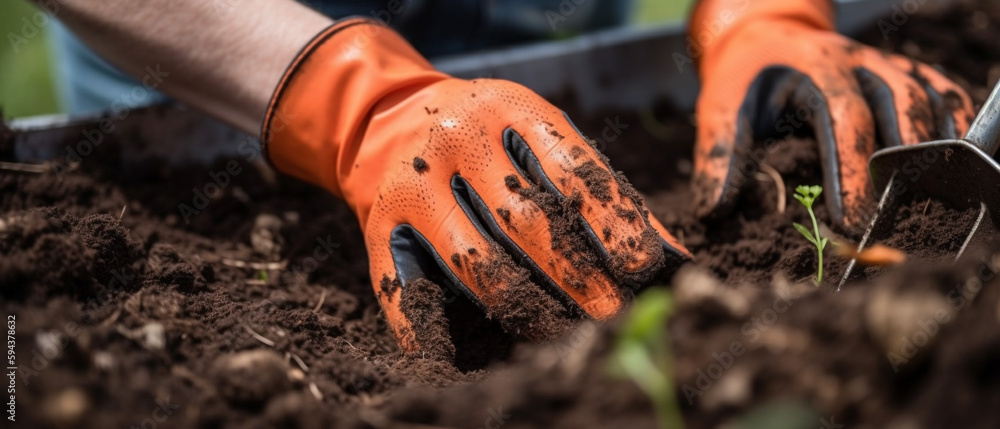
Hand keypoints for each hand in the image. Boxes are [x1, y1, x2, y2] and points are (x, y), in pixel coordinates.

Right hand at [263, 18, 689, 356]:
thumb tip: (677, 261)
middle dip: (576, 276)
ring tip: (561, 336)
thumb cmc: (493, 137)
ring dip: (522, 307)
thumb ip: (605, 194)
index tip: (644, 270)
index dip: (611, 225)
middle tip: (614, 317)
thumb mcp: (544, 139)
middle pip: (525, 220)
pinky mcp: (378, 227)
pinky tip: (460, 363)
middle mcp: (458, 142)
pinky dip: (428, 332)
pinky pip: (403, 288)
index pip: (571, 172)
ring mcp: (413, 186)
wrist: (386, 117)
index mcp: (512, 111)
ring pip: (473, 259)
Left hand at [689, 0, 974, 226]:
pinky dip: (954, 126)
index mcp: (818, 69)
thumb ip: (719, 154)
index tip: (852, 221)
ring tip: (930, 202)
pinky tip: (952, 164)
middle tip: (895, 219)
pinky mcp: (907, 73)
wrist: (768, 36)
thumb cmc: (746, 79)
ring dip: (934, 150)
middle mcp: (862, 63)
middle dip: (903, 165)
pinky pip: (945, 94)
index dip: (852, 173)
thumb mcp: (720, 107)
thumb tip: (713, 211)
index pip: (846, 121)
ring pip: (930, 102)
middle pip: (901, 107)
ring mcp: (889, 65)